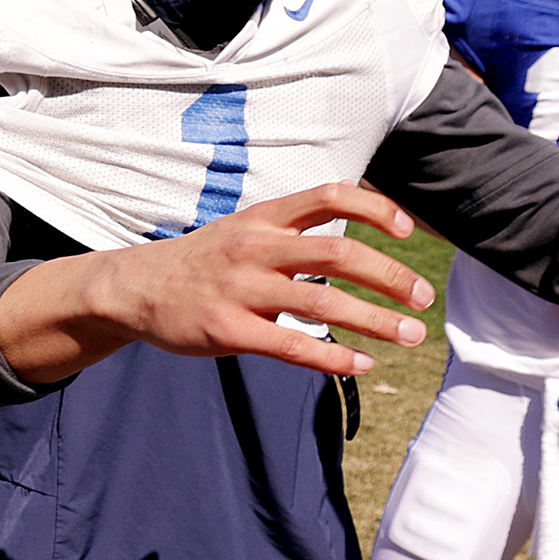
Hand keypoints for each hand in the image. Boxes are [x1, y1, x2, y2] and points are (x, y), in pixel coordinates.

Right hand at [11, 182, 433, 385]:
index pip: (330, 195)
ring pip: (323, 301)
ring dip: (376, 320)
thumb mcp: (245, 229)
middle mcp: (256, 247)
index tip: (407, 230)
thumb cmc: (203, 261)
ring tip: (409, 335)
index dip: (376, 207)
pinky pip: (292, 345)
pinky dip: (333, 357)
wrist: (135, 288)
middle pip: (340, 252)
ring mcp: (241, 289)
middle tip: (424, 296)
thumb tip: (357, 229)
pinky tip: (361, 364)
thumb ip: (294, 230)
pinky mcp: (228, 330)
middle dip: (391, 276)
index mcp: (264, 218)